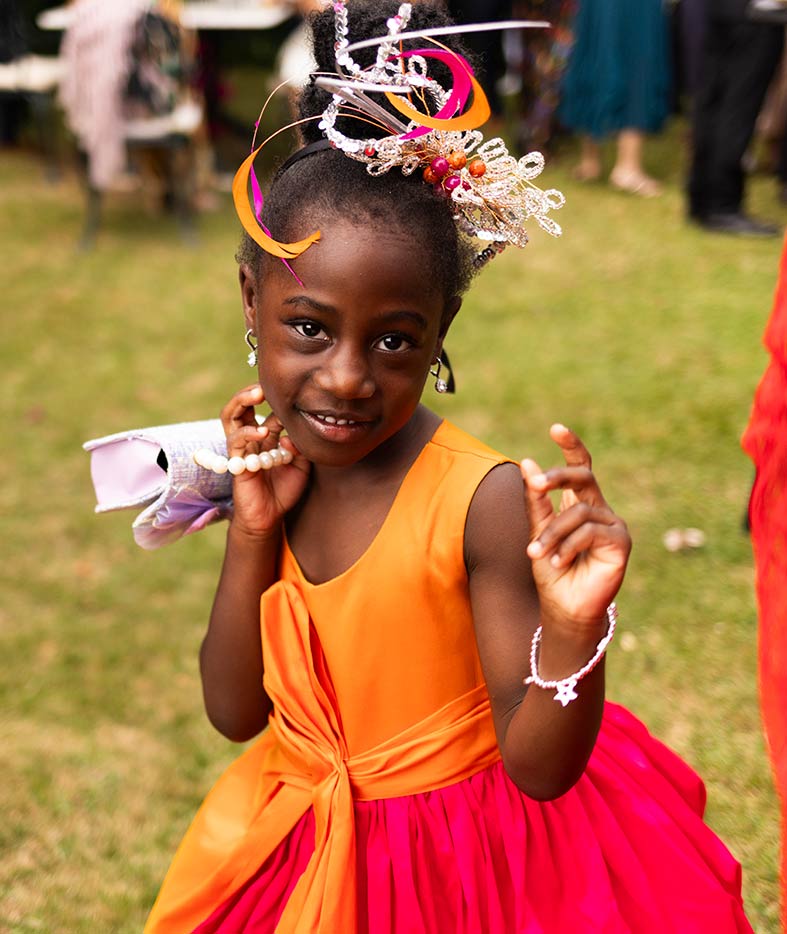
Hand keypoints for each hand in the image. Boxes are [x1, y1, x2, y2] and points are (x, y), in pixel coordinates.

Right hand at [221, 384, 309, 536]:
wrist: (270, 517)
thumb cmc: (284, 490)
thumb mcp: (300, 466)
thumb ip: (299, 448)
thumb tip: (290, 435)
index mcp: (266, 437)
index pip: (269, 411)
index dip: (279, 402)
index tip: (294, 392)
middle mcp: (251, 439)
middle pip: (241, 407)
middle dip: (250, 392)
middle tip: (264, 385)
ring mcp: (241, 449)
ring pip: (231, 417)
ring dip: (241, 402)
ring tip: (257, 394)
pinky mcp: (236, 462)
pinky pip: (235, 441)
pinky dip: (247, 432)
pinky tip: (261, 430)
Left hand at [520, 425, 630, 628]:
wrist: (564, 607)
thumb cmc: (551, 570)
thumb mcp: (537, 532)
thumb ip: (535, 500)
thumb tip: (528, 462)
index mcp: (579, 502)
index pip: (580, 466)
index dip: (572, 446)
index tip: (557, 428)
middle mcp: (599, 509)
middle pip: (583, 477)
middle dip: (557, 476)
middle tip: (536, 484)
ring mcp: (613, 524)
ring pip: (578, 512)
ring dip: (551, 534)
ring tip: (536, 553)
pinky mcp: (621, 542)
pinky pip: (590, 532)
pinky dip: (567, 546)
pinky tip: (557, 561)